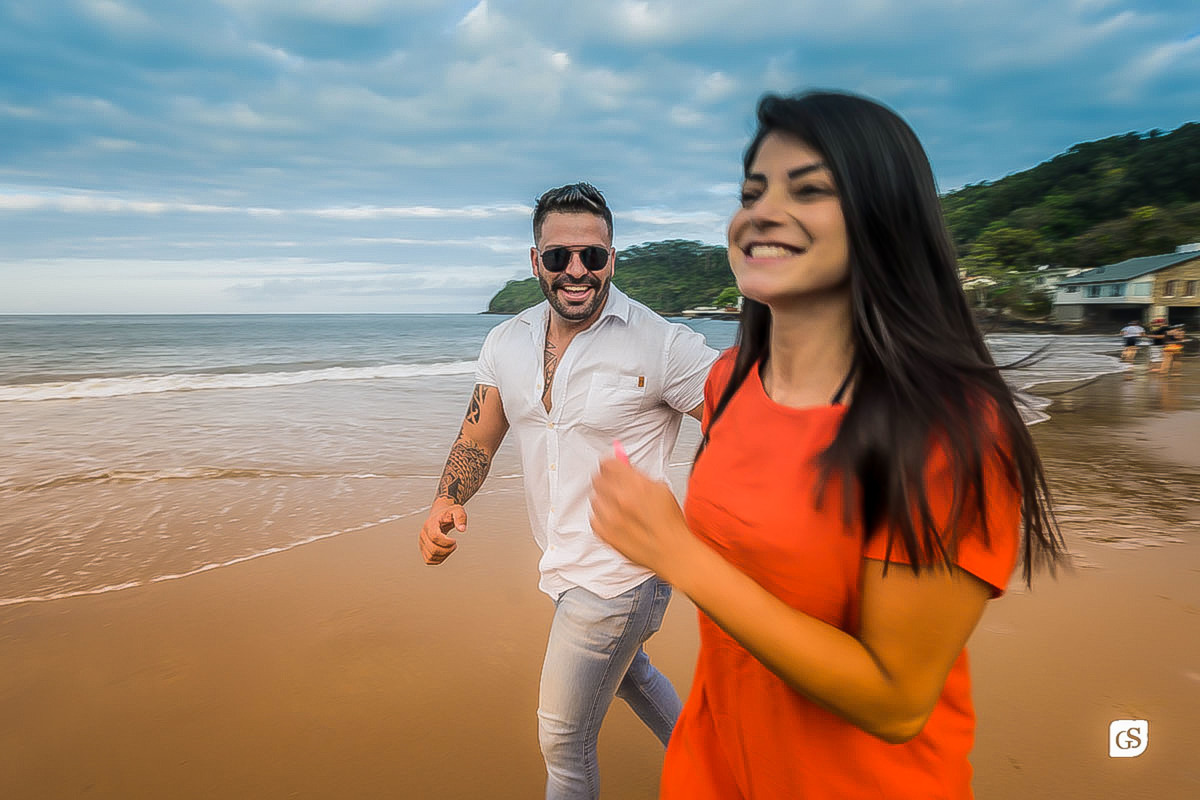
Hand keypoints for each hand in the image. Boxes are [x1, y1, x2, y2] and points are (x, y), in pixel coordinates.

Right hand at [419, 503, 466, 564]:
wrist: (439, 515)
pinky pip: (429, 560)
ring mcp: (422, 542)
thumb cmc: (448, 514)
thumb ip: (461, 518)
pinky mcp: (423, 549)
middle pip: (433, 549)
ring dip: (444, 555)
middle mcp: (423, 534)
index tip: (454, 540)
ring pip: (431, 556)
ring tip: (450, 548)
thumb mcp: (457, 511)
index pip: (435, 537)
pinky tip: (445, 552)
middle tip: (454, 545)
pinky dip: (439, 559)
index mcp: (430, 524)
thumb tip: (462, 529)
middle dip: (447, 550)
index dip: (447, 542)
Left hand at [589, 458, 698, 582]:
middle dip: (607, 480)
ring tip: (619, 507)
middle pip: (598, 479)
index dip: (610, 465)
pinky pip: (594, 518)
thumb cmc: (671, 524)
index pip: (608, 464)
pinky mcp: (604, 533)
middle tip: (616, 486)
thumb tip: (625, 467)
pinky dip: (602, 517)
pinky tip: (616, 520)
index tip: (611, 468)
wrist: (672, 552)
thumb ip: (639, 476)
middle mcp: (620, 499)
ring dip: (604, 500)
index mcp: (635, 485)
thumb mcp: (661, 489)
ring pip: (595, 499)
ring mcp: (610, 517)